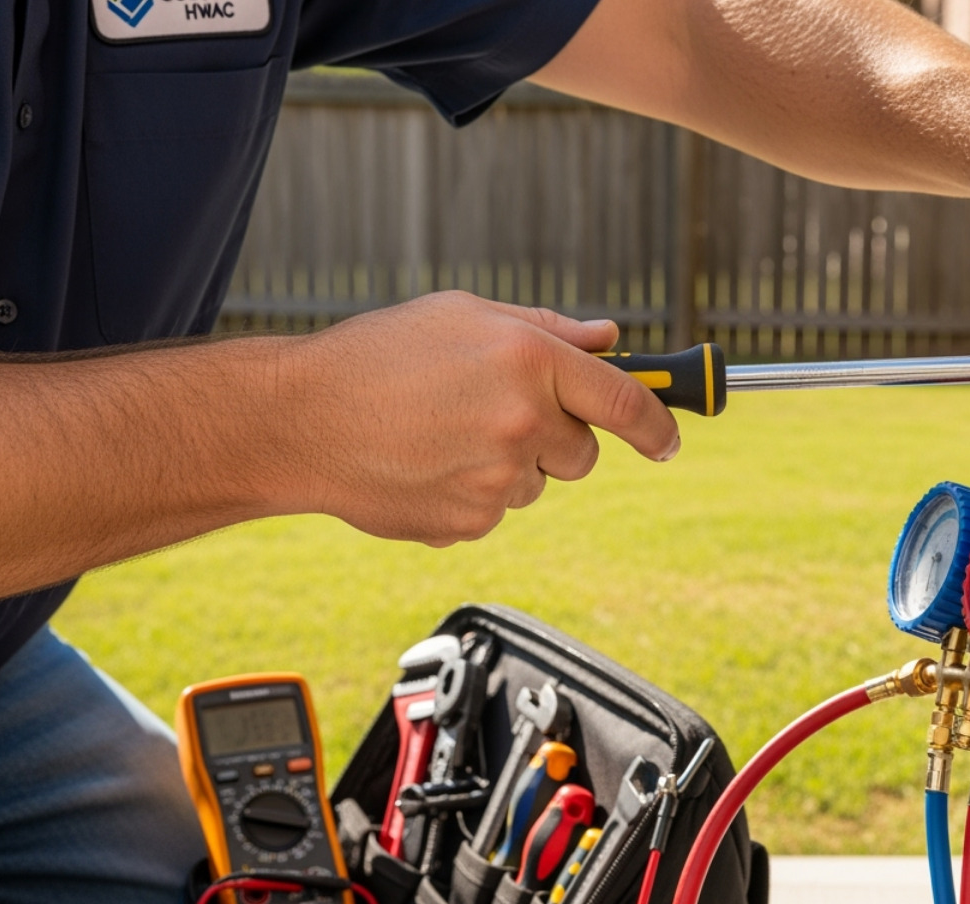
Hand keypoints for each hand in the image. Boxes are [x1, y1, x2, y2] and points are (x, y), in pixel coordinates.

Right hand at [285, 292, 679, 545]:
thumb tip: (612, 340)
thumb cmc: (378, 356)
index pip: (626, 403)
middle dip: (559, 441)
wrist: (300, 419)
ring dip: (511, 466)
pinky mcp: (470, 522)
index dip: (659, 425)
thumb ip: (548, 329)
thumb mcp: (465, 316)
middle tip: (502, 417)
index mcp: (530, 359)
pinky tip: (427, 465)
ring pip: (538, 485)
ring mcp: (497, 478)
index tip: (669, 440)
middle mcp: (522, 420)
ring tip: (445, 435)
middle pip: (586, 455)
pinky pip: (497, 513)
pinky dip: (473, 495)